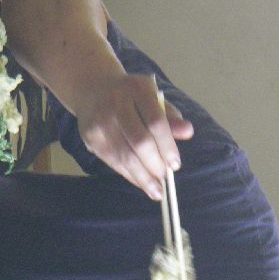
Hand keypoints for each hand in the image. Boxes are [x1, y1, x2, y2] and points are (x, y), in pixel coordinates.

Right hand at [74, 73, 193, 199]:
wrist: (93, 88)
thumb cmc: (132, 97)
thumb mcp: (154, 99)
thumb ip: (171, 117)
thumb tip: (188, 132)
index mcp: (138, 89)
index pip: (156, 122)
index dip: (167, 146)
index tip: (175, 165)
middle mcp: (116, 103)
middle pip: (139, 141)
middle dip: (155, 164)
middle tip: (165, 178)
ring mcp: (100, 120)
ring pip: (124, 155)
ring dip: (142, 177)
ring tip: (156, 191)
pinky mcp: (91, 136)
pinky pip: (112, 161)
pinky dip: (129, 175)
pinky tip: (141, 183)